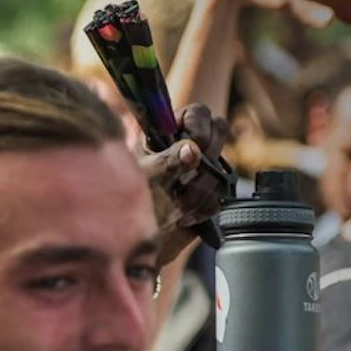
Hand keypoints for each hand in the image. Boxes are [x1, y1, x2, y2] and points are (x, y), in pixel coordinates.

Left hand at [140, 103, 230, 263]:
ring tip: (178, 205)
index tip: (194, 145)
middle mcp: (187, 146)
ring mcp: (201, 169)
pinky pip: (222, 193)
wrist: (134, 238)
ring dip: (202, 188)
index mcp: (167, 132)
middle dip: (208, 156)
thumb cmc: (129, 200)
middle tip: (189, 175)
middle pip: (219, 132)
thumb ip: (166, 160)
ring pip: (221, 166)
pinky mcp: (208, 193)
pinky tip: (185, 217)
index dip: (200, 126)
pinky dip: (205, 207)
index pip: (197, 112)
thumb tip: (192, 149)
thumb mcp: (144, 176)